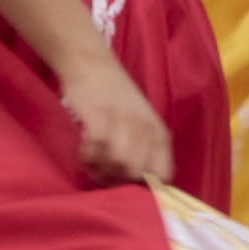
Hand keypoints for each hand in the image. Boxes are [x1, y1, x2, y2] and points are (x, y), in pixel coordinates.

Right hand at [56, 54, 175, 188]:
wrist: (91, 63)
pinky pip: (95, 150)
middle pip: (136, 173)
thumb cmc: (116, 95)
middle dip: (117, 180)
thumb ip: (148, 147)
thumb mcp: (143, 121)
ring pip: (117, 164)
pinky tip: (84, 152)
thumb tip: (146, 183)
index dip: (146, 186)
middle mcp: (144, 128)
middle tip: (103, 174)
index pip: (163, 174)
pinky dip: (87, 156)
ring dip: (100, 169)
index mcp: (159, 132)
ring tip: (93, 164)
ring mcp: (122, 121)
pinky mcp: (98, 116)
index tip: (128, 185)